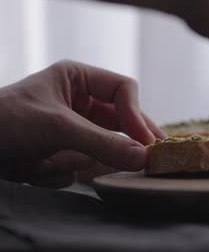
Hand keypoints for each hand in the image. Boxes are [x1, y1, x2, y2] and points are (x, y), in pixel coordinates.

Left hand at [0, 60, 164, 187]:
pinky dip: (58, 172)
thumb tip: (144, 158)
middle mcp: (79, 102)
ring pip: (102, 148)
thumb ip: (104, 143)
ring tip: (51, 161)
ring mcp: (71, 130)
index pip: (124, 91)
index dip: (137, 114)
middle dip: (122, 141)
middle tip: (151, 158)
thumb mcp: (58, 128)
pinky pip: (80, 166)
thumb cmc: (5, 121)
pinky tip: (32, 169)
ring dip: (79, 160)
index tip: (146, 142)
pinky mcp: (60, 154)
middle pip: (120, 121)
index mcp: (78, 79)